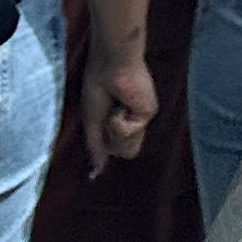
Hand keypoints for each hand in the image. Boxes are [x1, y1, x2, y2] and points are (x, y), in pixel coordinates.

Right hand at [80, 52, 156, 173]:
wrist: (109, 67)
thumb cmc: (97, 89)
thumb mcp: (92, 123)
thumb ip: (96, 148)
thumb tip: (95, 174)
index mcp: (120, 125)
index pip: (117, 151)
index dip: (107, 145)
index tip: (106, 120)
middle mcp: (133, 123)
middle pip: (124, 153)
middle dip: (111, 139)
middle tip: (109, 115)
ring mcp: (142, 118)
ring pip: (128, 149)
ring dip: (114, 131)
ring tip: (115, 109)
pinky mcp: (149, 112)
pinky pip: (128, 133)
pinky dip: (119, 120)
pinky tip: (122, 103)